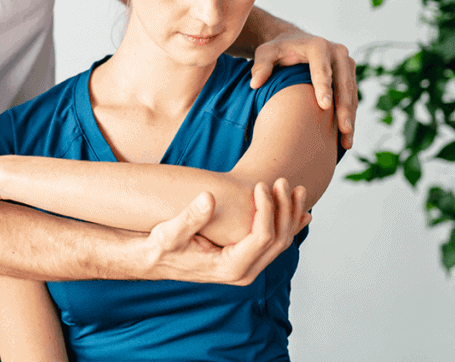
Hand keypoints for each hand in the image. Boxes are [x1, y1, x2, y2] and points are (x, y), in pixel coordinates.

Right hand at [143, 179, 309, 284]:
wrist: (155, 261)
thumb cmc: (161, 247)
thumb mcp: (170, 232)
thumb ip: (190, 217)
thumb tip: (208, 197)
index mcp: (230, 268)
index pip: (262, 237)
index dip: (267, 209)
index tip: (260, 185)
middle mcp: (244, 272)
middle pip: (279, 240)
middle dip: (284, 209)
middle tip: (283, 181)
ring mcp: (247, 268)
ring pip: (282, 242)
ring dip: (291, 215)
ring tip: (297, 190)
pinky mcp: (246, 260)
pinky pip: (274, 244)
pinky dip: (287, 225)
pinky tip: (299, 211)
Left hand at [249, 30, 357, 147]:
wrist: (293, 41)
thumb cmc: (278, 50)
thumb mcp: (266, 53)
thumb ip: (261, 65)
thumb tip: (255, 83)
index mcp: (317, 46)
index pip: (321, 69)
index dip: (324, 87)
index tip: (324, 106)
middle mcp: (337, 52)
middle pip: (343, 83)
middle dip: (344, 107)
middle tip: (343, 130)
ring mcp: (346, 63)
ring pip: (351, 93)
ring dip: (350, 116)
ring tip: (347, 141)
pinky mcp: (349, 74)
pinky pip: (352, 96)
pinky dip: (350, 115)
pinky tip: (346, 136)